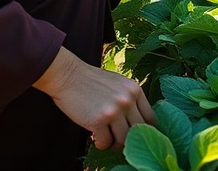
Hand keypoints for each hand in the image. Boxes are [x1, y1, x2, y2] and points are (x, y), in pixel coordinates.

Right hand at [33, 47, 154, 149]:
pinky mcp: (98, 120)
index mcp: (135, 90)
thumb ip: (130, 99)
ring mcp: (114, 110)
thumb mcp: (118, 84)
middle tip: (118, 139)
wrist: (67, 74)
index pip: (150, 118)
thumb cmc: (91, 81)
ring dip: (114, 143)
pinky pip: (105, 143)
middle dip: (129, 139)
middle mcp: (128, 100)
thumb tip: (139, 124)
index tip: (136, 135)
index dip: (144, 131)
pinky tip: (94, 135)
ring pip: (124, 140)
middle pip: (139, 132)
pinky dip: (100, 143)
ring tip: (105, 137)